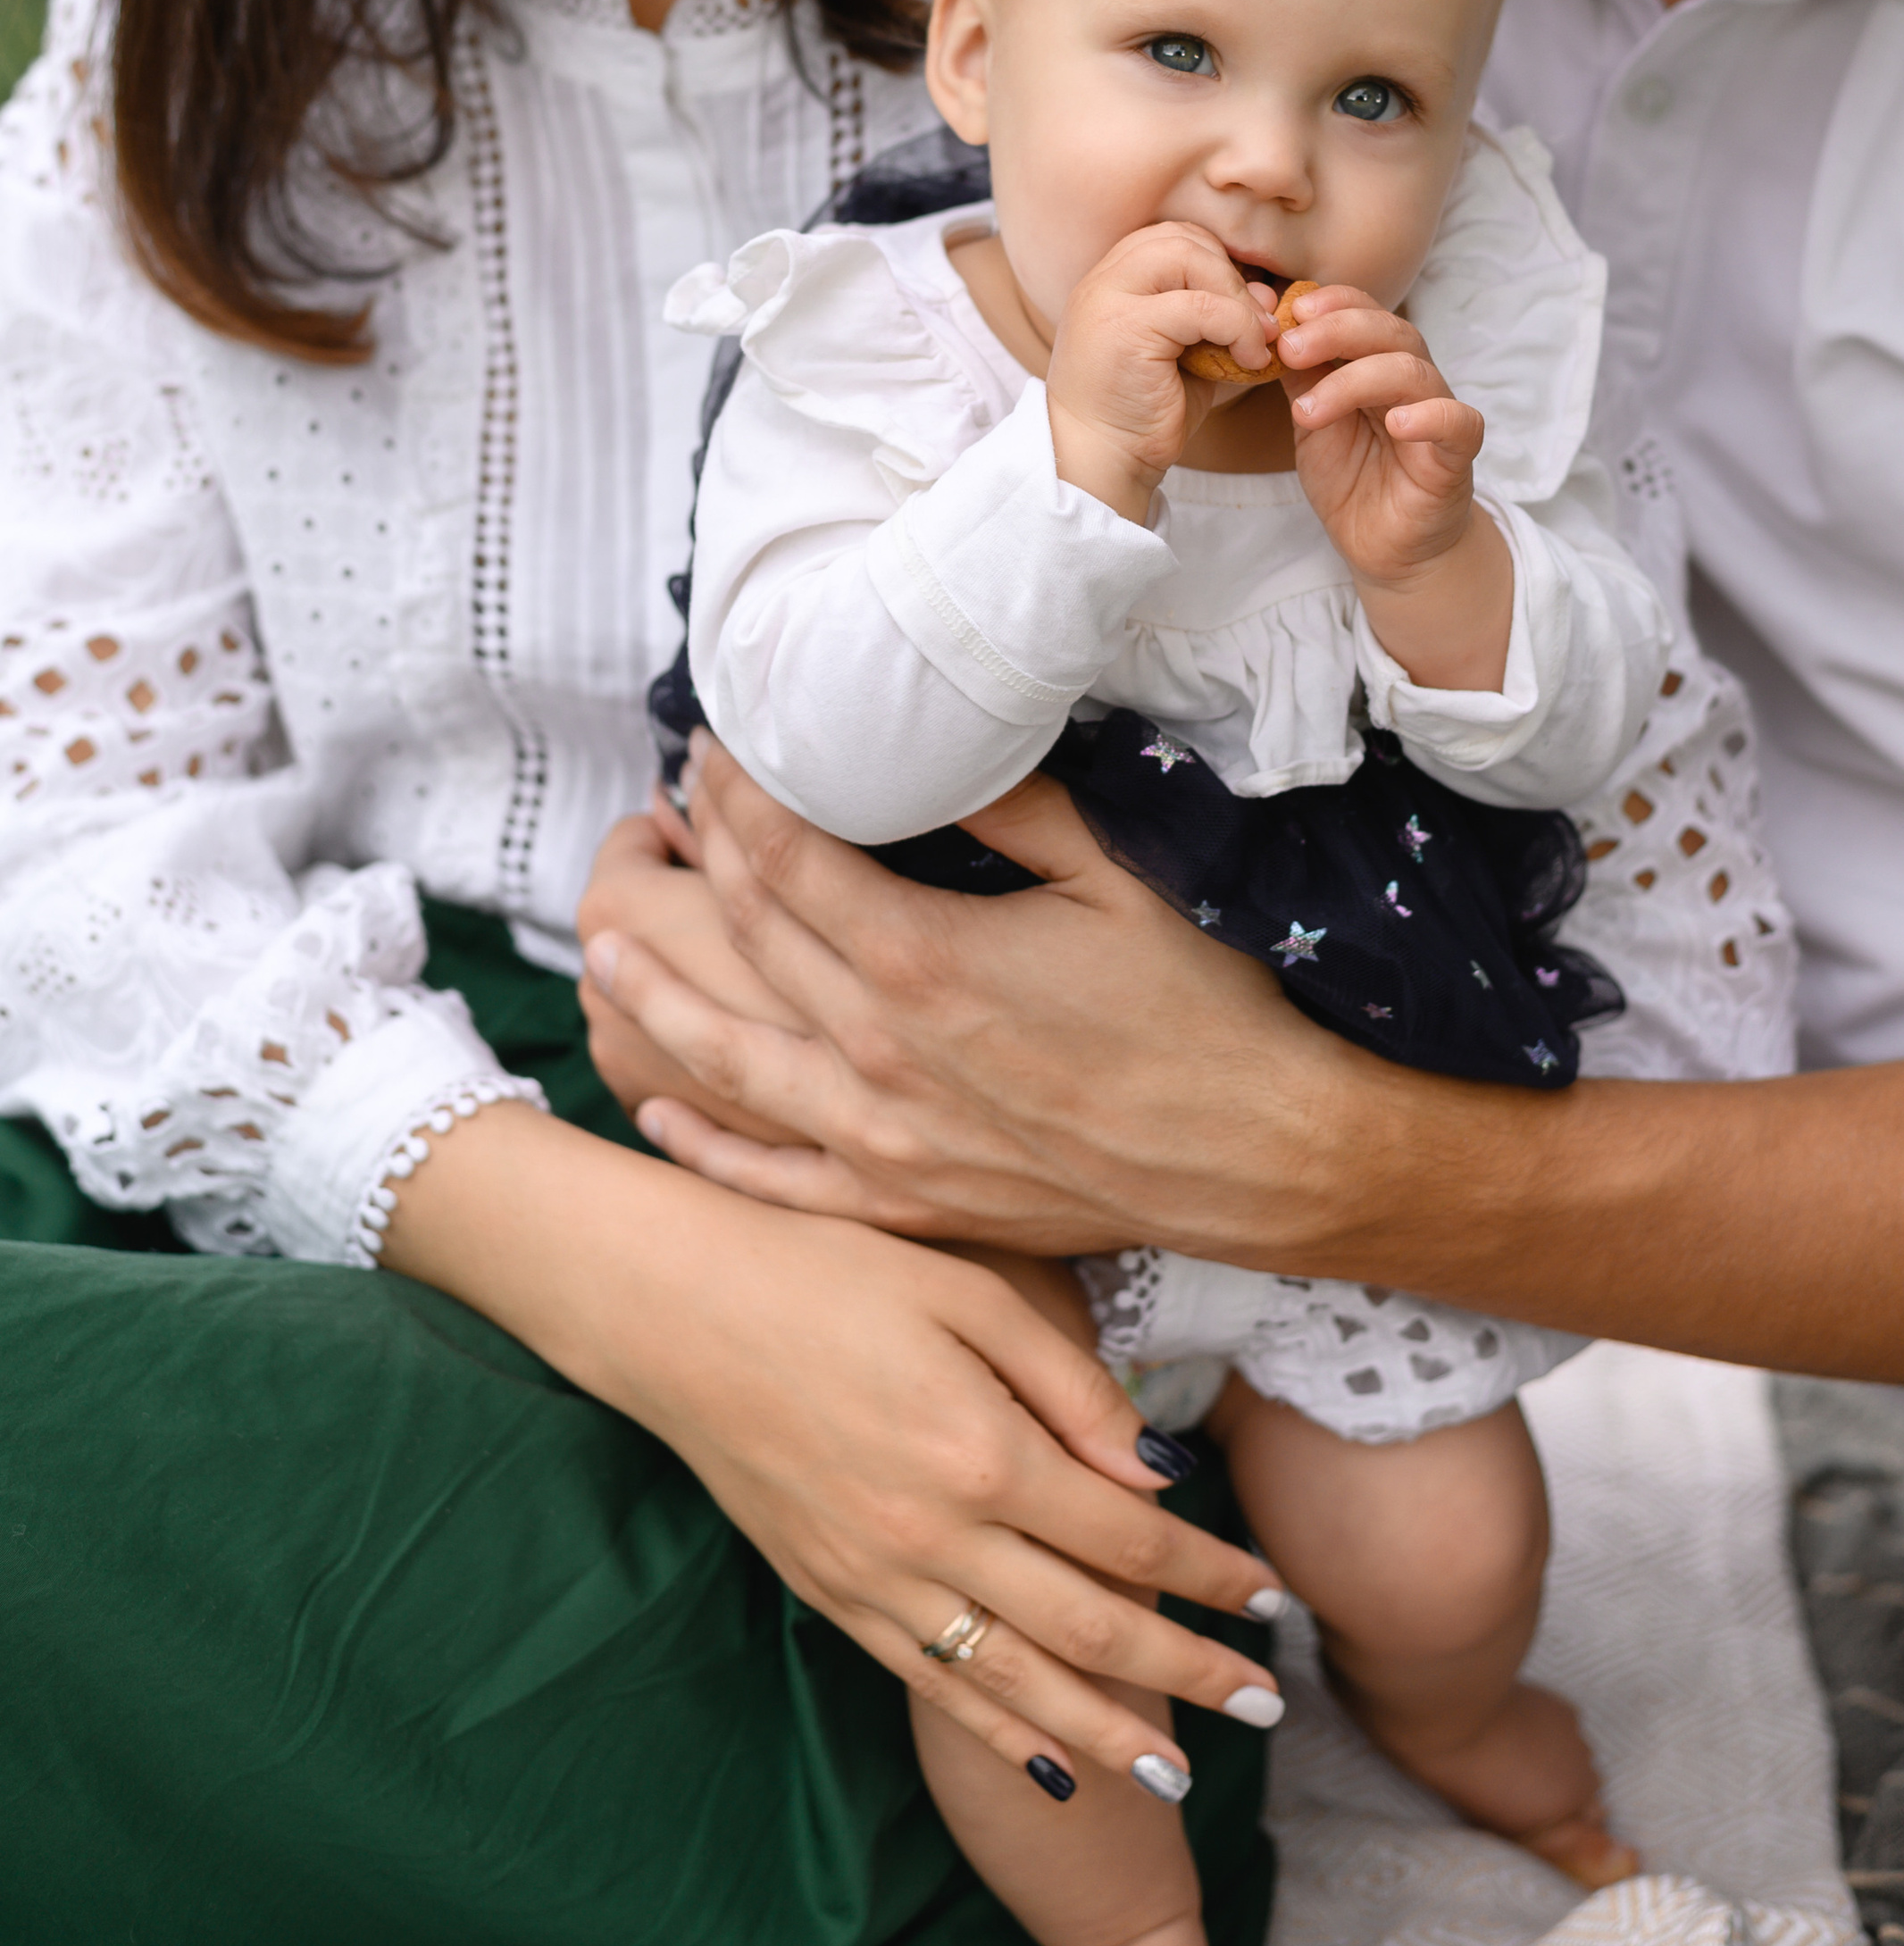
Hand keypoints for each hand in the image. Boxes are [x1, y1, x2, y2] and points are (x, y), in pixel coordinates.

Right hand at [380, 1102, 1287, 1794]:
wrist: (680, 1310)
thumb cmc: (828, 1271)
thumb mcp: (962, 1288)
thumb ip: (1065, 1382)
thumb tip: (1154, 1471)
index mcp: (981, 1449)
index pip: (1131, 1536)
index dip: (1211, 1574)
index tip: (1272, 1596)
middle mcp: (935, 1534)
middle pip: (1093, 1628)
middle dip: (1190, 1672)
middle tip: (1265, 1703)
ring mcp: (877, 1579)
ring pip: (1018, 1683)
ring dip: (1107, 1731)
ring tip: (1179, 1767)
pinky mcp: (832, 1597)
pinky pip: (932, 1687)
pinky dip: (1001, 1734)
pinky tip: (1052, 1765)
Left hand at [579, 731, 1375, 1263]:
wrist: (1264, 1158)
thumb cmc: (1203, 1006)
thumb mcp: (1114, 872)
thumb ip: (1008, 806)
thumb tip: (929, 740)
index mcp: (925, 960)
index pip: (786, 858)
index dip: (737, 794)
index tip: (715, 743)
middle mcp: (882, 1055)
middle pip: (750, 940)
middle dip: (699, 859)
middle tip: (668, 804)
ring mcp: (886, 1141)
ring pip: (728, 1062)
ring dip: (655, 999)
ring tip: (597, 947)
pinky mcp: (909, 1204)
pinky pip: (775, 1178)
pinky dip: (707, 1142)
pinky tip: (662, 1106)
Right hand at [1044, 222, 1276, 517]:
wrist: (1102, 461)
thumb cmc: (1143, 412)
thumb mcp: (1188, 353)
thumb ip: (1221, 317)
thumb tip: (1270, 294)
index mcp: (1112, 281)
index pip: (1173, 237)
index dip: (1217, 263)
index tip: (1241, 308)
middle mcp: (1103, 281)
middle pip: (1180, 237)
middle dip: (1230, 274)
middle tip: (1256, 324)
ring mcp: (1107, 300)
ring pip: (1186, 256)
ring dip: (1235, 296)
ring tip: (1255, 339)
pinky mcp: (1124, 329)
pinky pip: (1200, 306)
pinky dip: (1239, 328)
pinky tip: (1250, 361)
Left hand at [1277, 282, 1483, 588]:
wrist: (1382, 546)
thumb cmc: (1351, 476)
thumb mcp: (1311, 420)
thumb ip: (1300, 376)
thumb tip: (1269, 329)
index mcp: (1378, 364)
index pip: (1366, 312)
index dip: (1334, 302)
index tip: (1291, 310)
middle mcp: (1412, 380)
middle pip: (1390, 332)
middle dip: (1337, 331)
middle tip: (1290, 347)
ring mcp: (1437, 414)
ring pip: (1413, 372)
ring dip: (1356, 381)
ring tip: (1308, 411)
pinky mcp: (1456, 456)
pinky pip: (1458, 423)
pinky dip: (1430, 416)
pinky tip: (1397, 423)